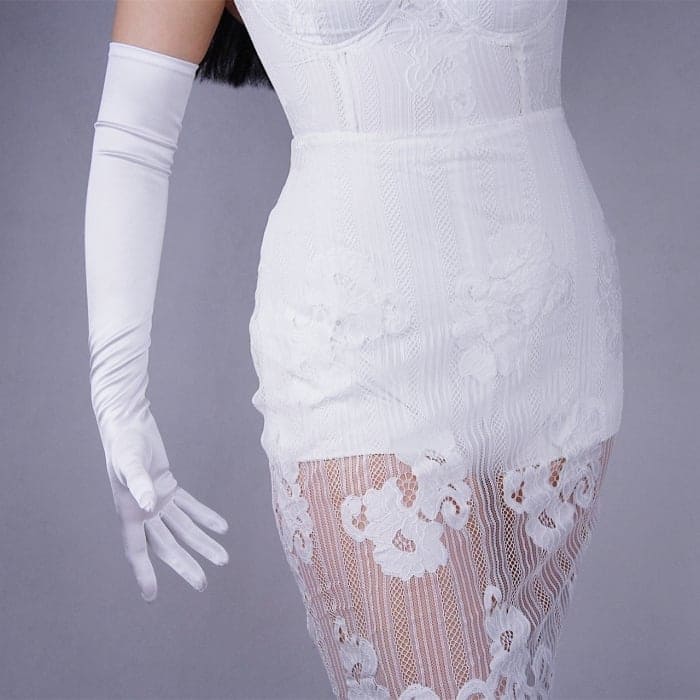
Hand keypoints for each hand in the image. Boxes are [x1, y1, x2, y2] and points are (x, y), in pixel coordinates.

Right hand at [104, 411, 228, 601]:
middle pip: (167, 545)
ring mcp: (157, 500)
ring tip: (222, 559)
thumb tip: (147, 507)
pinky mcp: (168, 486)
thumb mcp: (129, 463)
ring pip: (183, 528)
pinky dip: (205, 516)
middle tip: (202, 583)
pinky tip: (221, 527)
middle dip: (185, 564)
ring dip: (202, 542)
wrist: (128, 423)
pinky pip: (190, 506)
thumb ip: (138, 484)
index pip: (137, 550)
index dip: (144, 573)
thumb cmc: (123, 443)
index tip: (152, 596)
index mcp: (129, 512)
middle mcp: (144, 512)